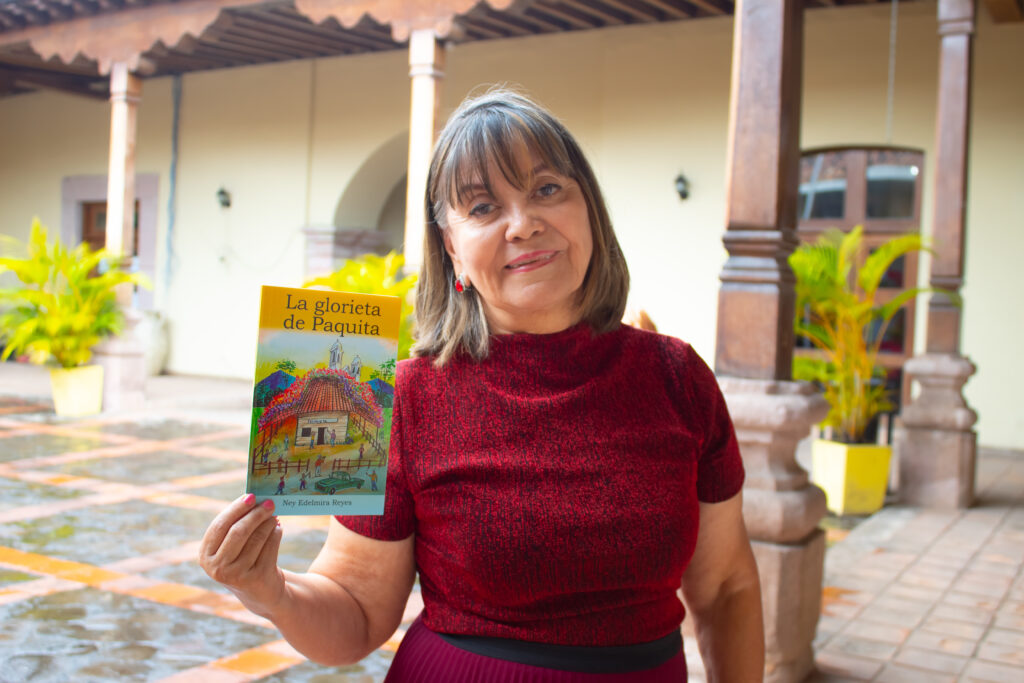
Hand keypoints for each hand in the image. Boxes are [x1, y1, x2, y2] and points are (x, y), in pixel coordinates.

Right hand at [199, 494, 285, 616]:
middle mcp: (217, 568)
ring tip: (274, 516)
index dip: (236, 509)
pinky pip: (270, 547)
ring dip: (268, 523)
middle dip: (255, 514)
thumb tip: (254, 498)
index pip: (219, 525)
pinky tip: (278, 529)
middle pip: (238, 531)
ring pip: (256, 538)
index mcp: (206, 555)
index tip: (251, 496)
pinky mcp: (256, 579)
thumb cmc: (245, 560)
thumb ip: (237, 525)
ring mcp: (236, 575)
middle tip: (269, 503)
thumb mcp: (233, 546)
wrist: (261, 592)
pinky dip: (276, 534)